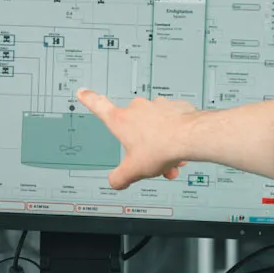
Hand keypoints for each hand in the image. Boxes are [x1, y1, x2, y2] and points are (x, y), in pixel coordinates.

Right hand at [75, 90, 196, 190]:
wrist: (190, 137)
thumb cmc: (161, 147)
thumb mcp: (133, 170)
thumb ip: (119, 178)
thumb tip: (115, 181)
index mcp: (121, 120)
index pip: (99, 106)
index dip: (89, 99)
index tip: (83, 92)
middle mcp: (138, 109)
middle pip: (134, 129)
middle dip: (143, 146)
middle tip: (152, 162)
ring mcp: (157, 105)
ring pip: (155, 128)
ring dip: (160, 144)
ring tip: (171, 162)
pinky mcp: (175, 107)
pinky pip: (171, 123)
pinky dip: (174, 136)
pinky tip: (181, 150)